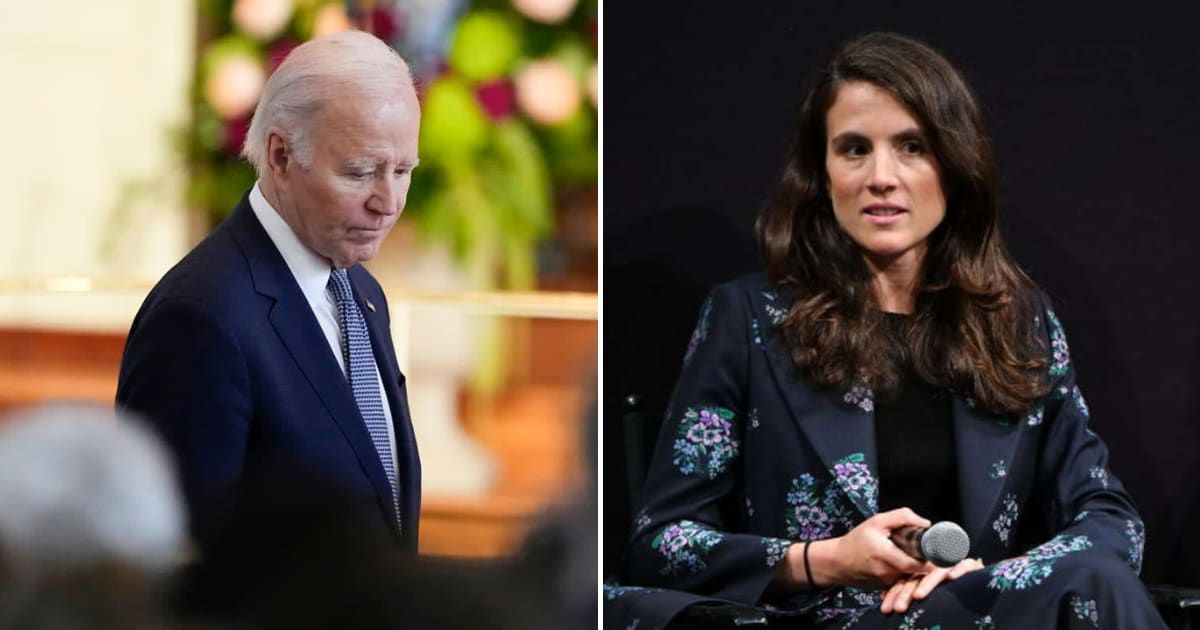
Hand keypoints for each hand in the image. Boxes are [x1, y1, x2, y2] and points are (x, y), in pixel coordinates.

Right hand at [815, 508, 932, 588]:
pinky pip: (903, 582)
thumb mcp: (876, 521)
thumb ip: (901, 517)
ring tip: (927, 559)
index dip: (931, 561)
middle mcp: (887, 573)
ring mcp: (887, 583)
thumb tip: (926, 524)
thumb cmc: (857, 540)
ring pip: (911, 578)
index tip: (943, 554)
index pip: (915, 564)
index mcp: (884, 555)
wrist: (838, 562)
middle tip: (941, 555)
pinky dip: (910, 575)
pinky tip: (912, 565)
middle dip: (930, 565)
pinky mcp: (886, 588)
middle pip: (917, 572)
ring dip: (921, 570)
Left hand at [880, 557, 983, 613]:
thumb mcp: (928, 596)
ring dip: (928, 583)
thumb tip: (885, 602)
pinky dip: (959, 570)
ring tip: (918, 595)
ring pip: (937, 572)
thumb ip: (911, 595)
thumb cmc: (950, 595)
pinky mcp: (970, 564)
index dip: (895, 594)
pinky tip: (953, 577)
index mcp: (921, 574)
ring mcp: (951, 565)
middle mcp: (934, 568)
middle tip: (898, 608)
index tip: (886, 609)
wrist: (978, 587)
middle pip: (918, 577)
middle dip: (906, 593)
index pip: (906, 581)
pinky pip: (964, 565)